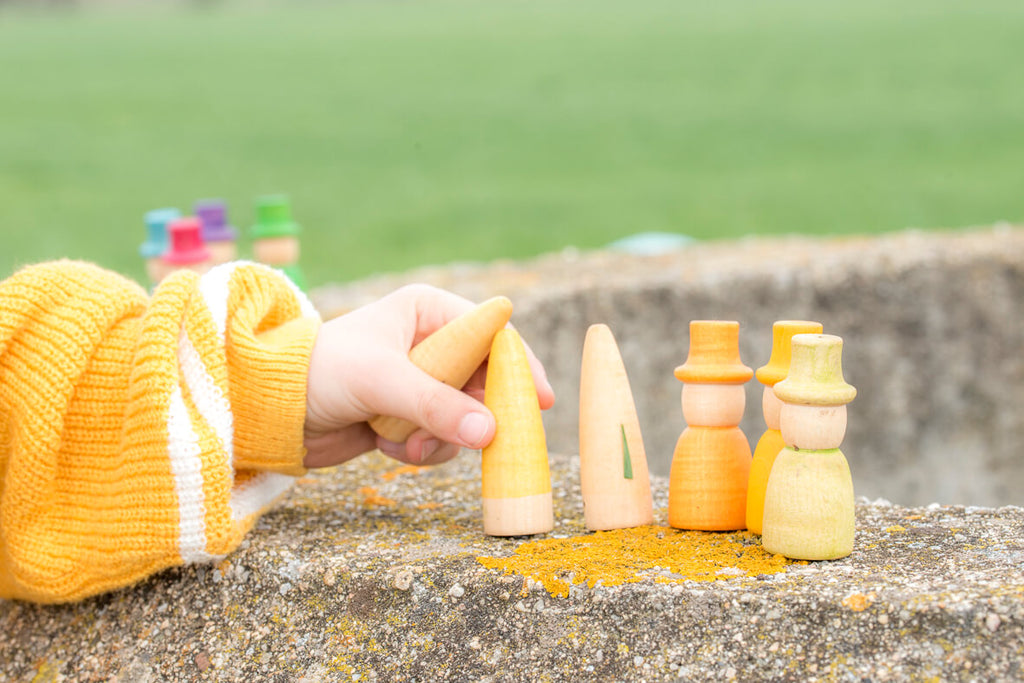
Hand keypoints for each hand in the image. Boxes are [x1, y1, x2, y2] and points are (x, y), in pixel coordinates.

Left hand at [302, 284, 554, 468]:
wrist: (267, 409)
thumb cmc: (319, 372)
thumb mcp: (382, 382)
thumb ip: (436, 406)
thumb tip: (491, 433)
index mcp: (429, 311)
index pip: (493, 335)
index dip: (520, 367)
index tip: (541, 401)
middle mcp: (430, 343)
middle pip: (485, 382)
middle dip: (473, 415)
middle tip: (480, 441)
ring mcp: (420, 382)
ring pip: (464, 417)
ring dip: (440, 439)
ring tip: (406, 444)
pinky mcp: (406, 415)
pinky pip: (439, 438)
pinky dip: (420, 449)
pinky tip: (387, 445)